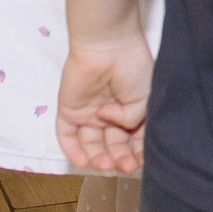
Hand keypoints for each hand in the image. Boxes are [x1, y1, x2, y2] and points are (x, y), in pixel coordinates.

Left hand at [57, 31, 151, 172]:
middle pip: (112, 144)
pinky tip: (83, 162)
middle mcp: (110, 113)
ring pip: (91, 143)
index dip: (137, 153)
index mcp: (132, 109)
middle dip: (118, 158)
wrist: (108, 46)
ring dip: (98, 158)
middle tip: (124, 166)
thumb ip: (131, 120)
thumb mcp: (145, 97)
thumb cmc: (132, 67)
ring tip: (105, 164)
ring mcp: (88, 113)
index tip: (140, 163)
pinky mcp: (69, 110)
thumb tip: (107, 121)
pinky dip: (73, 150)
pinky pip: (67, 135)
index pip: (133, 138)